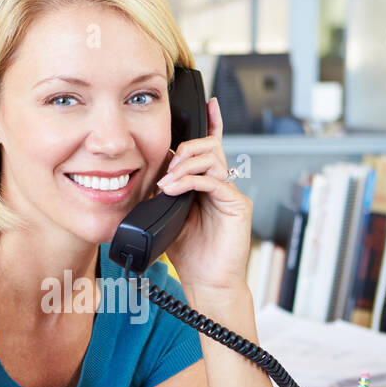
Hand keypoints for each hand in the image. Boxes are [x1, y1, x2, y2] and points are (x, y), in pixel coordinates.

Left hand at [154, 98, 251, 296]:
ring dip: (185, 163)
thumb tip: (148, 172)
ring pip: (213, 157)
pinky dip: (191, 180)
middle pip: (210, 146)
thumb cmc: (189, 254)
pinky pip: (216, 180)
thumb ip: (162, 193)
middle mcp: (222, 185)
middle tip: (165, 167)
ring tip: (167, 182)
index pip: (210, 147)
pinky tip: (174, 190)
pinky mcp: (237, 206)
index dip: (211, 123)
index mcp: (207, 184)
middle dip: (185, 148)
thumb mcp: (166, 217)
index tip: (208, 103)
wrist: (207, 283)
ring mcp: (231, 194)